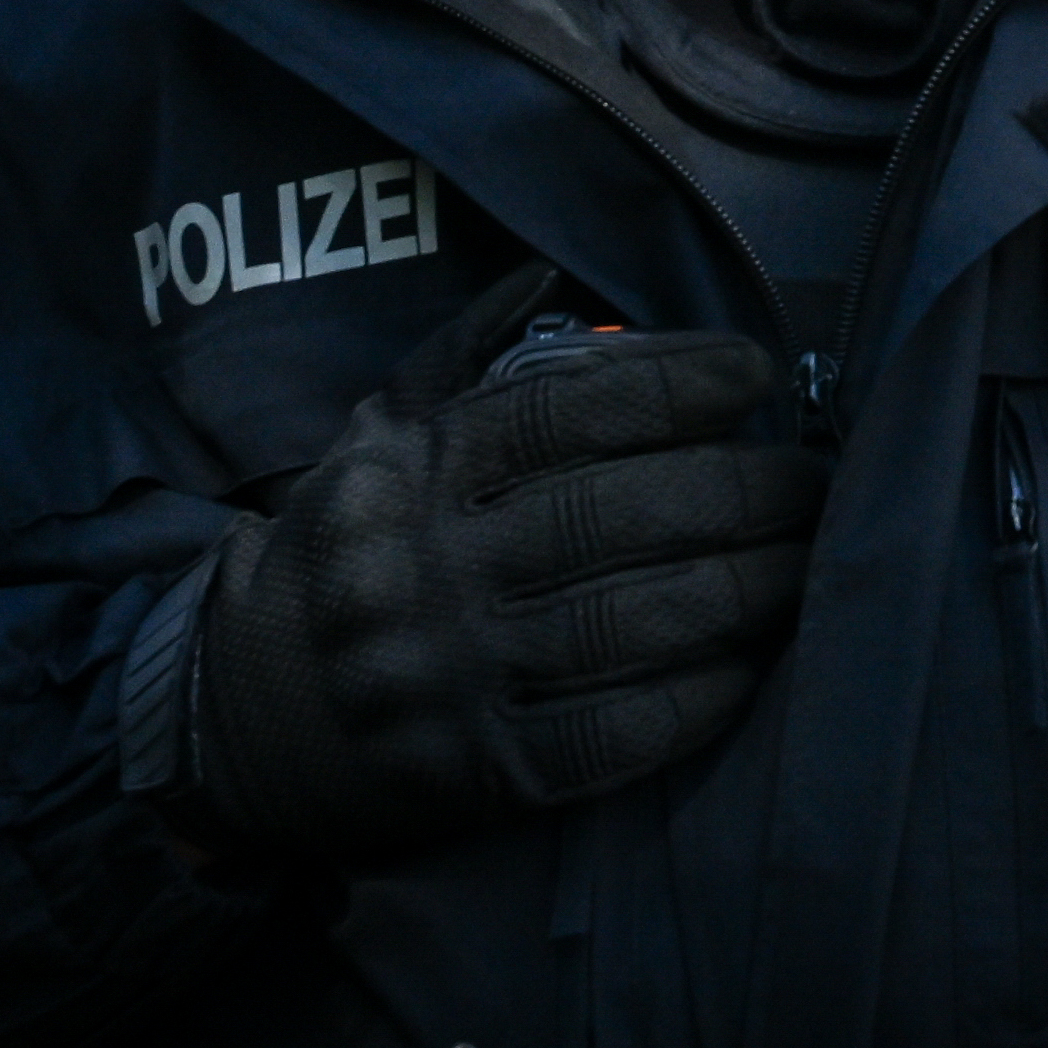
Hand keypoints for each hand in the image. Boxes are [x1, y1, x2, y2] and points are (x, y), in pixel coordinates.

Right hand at [163, 271, 824, 861]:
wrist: (232, 711)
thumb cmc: (342, 552)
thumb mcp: (371, 438)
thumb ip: (460, 359)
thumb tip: (548, 277)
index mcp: (410, 475)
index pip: (559, 410)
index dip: (671, 383)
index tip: (753, 374)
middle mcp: (426, 569)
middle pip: (614, 515)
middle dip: (740, 490)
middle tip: (815, 479)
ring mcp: (449, 675)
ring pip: (629, 624)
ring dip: (746, 591)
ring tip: (808, 562)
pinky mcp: (476, 770)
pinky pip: (611, 735)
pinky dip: (697, 698)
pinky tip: (752, 664)